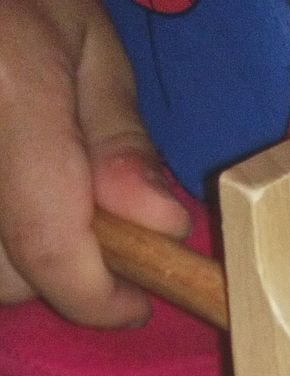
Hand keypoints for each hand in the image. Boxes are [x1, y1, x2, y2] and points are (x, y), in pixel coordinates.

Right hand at [0, 0, 189, 325]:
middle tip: (90, 232)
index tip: (137, 304)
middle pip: (7, 275)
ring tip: (41, 197)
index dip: (99, 299)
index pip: (49, 246)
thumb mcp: (84, 42)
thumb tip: (160, 227)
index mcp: (10, 91)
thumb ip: (120, 141)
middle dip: (58, 272)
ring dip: (19, 257)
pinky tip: (14, 193)